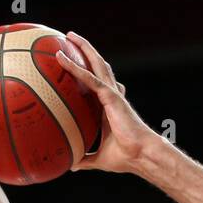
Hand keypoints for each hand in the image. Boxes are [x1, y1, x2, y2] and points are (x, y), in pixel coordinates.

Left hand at [55, 32, 151, 172]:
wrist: (140, 155)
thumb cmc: (126, 157)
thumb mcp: (99, 159)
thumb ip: (85, 159)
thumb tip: (71, 166)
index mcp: (109, 107)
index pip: (97, 84)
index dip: (88, 71)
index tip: (78, 63)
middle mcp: (111, 96)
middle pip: (98, 66)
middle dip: (86, 51)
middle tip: (72, 40)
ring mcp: (112, 94)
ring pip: (96, 64)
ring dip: (83, 48)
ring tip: (70, 35)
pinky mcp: (110, 96)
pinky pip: (89, 77)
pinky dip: (75, 66)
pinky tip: (61, 58)